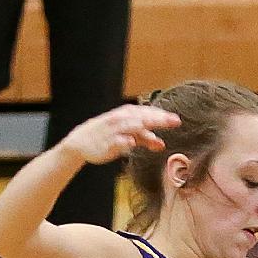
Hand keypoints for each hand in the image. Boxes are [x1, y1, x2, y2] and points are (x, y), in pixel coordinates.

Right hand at [60, 105, 180, 166]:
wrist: (81, 142)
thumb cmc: (107, 138)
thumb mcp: (127, 137)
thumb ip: (144, 139)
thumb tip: (162, 144)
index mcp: (126, 115)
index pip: (146, 112)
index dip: (161, 115)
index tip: (177, 120)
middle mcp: (121, 120)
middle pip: (142, 117)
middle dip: (158, 119)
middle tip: (175, 121)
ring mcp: (113, 131)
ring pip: (130, 126)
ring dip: (144, 127)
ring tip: (157, 127)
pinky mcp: (105, 143)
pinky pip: (116, 141)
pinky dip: (124, 140)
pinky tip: (132, 142)